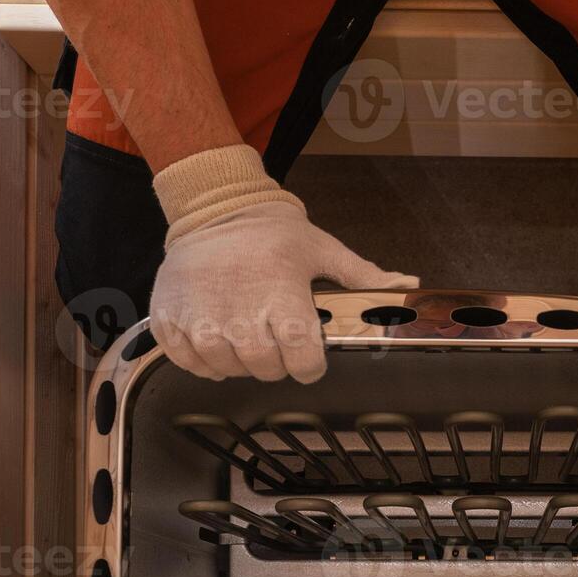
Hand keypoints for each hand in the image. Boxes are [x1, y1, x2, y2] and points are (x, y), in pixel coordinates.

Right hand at [149, 146, 415, 382]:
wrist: (214, 207)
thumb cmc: (273, 233)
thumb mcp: (322, 250)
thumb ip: (364, 276)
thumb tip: (408, 285)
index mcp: (282, 296)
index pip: (303, 361)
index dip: (310, 364)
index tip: (308, 352)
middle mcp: (239, 311)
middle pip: (265, 369)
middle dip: (277, 362)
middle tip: (276, 339)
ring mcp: (200, 316)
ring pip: (226, 369)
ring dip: (240, 362)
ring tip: (246, 338)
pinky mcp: (169, 317)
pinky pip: (188, 361)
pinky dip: (203, 361)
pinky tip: (216, 340)